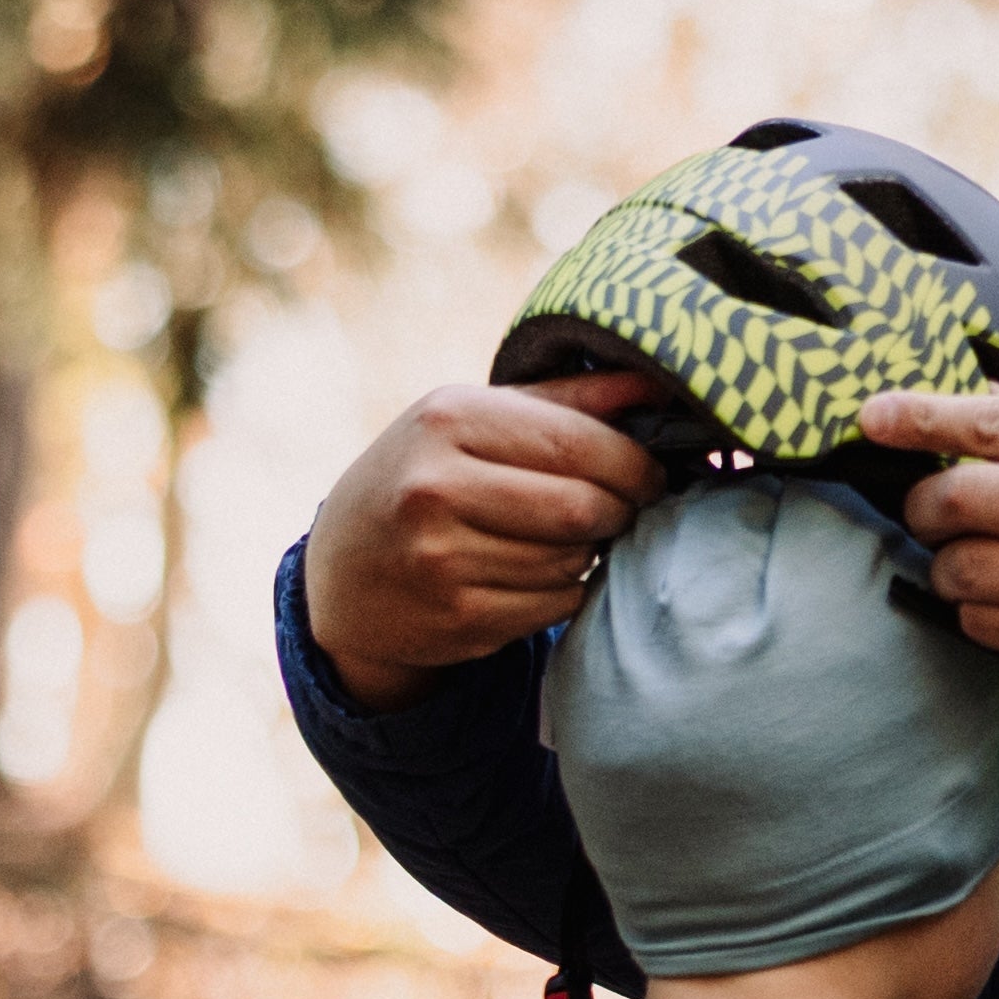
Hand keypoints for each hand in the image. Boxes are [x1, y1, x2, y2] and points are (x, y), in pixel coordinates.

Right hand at [301, 372, 668, 710]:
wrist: (344, 572)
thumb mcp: (475, 417)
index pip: (576, 442)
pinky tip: (541, 574)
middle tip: (622, 510)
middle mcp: (436, 488)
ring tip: (568, 538)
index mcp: (448, 420)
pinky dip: (567, 591)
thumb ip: (566, 400)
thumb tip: (653, 380)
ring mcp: (443, 559)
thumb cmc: (429, 475)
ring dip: (589, 552)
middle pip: (581, 506)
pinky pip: (555, 604)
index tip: (651, 474)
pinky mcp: (459, 618)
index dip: (633, 464)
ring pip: (572, 560)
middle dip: (619, 511)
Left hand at [859, 389, 998, 767]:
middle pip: (956, 499)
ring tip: (978, 565)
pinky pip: (983, 626)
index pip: (990, 424)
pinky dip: (980, 616)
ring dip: (949, 569)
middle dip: (924, 506)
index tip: (871, 416)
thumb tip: (984, 403)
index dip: (917, 417)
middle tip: (931, 511)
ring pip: (959, 571)